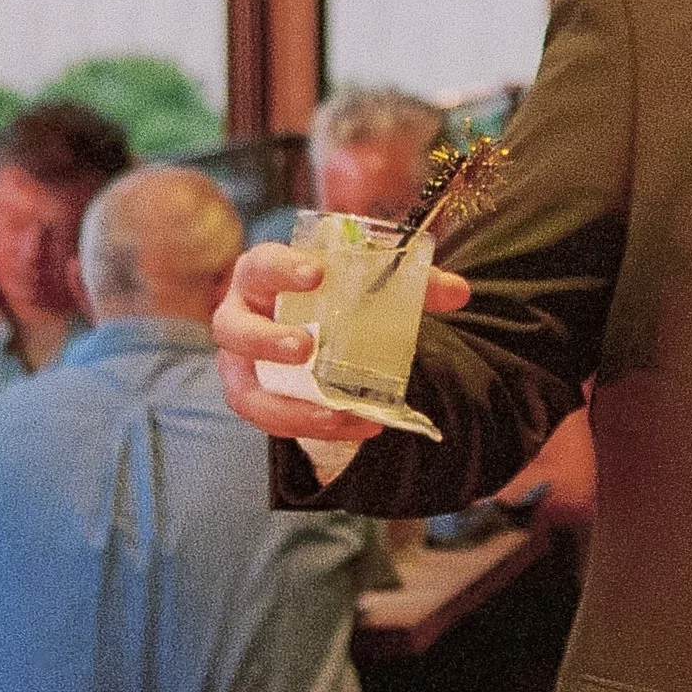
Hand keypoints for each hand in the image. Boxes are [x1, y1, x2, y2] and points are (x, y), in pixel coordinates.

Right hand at [212, 237, 471, 441]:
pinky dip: (306, 426)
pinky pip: (268, 419)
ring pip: (242, 388)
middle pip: (231, 327)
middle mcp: (240, 314)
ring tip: (334, 413)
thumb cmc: (334, 294)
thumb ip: (415, 284)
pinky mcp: (252, 395)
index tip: (316, 273)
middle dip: (265, 339)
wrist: (310, 321)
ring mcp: (239, 360)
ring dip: (285, 405)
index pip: (262, 264)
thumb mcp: (370, 283)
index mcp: (263, 273)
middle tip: (306, 347)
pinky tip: (352, 428)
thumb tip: (460, 292)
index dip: (282, 268)